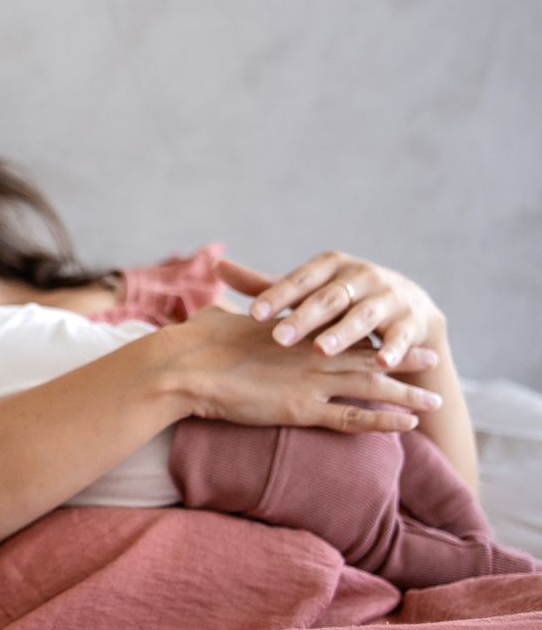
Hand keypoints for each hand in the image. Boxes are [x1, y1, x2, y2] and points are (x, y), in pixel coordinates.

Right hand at [167, 305, 444, 431]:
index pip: (338, 330)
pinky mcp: (302, 408)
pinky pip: (353, 418)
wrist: (184, 365)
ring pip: (372, 386)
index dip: (365, 333)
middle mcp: (309, 352)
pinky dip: (383, 421)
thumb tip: (214, 312)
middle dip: (402, 356)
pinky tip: (407, 425)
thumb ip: (225, 316)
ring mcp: (309, 380)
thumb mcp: (214, 321)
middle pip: (367, 354)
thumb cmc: (192, 343)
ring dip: (407, 392)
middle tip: (431, 358)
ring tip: (434, 399)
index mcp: (291, 331)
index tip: (387, 332)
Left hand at [219, 253, 447, 367]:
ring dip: (343, 333)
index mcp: (330, 265)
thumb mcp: (306, 289)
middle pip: (328, 298)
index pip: (299, 279)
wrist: (403, 303)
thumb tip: (218, 266)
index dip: (277, 296)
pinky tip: (381, 364)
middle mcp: (360, 276)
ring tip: (322, 350)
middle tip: (279, 338)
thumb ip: (266, 284)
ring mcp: (388, 296)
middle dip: (304, 318)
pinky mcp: (411, 320)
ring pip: (363, 316)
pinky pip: (401, 337)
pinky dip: (393, 350)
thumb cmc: (338, 298)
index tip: (252, 314)